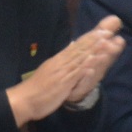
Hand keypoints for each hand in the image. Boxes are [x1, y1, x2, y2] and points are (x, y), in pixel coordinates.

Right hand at [8, 18, 126, 124]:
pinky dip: (85, 67)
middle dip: (94, 40)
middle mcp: (61, 63)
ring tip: (105, 41)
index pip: (75, 47)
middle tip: (107, 31)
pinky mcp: (63, 83)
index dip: (88, 39)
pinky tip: (94, 61)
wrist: (23, 100)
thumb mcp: (49, 71)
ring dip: (93, 50)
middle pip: (79, 50)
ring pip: (80, 59)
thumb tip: (68, 53)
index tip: (101, 32)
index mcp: (58, 60)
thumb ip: (59, 63)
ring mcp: (62, 73)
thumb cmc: (36, 89)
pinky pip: (76, 74)